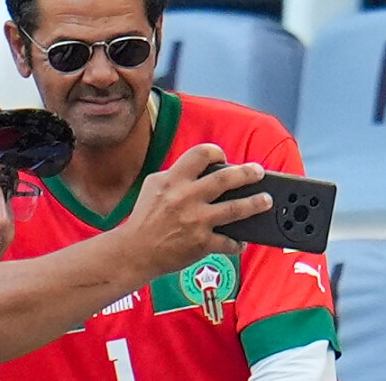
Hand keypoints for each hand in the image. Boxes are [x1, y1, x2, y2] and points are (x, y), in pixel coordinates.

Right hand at [123, 143, 271, 278]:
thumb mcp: (154, 185)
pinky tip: (241, 241)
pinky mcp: (201, 243)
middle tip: (259, 171)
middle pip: (225, 179)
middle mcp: (186, 197)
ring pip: (235, 209)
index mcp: (173, 180)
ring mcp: (196, 221)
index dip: (216, 152)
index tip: (224, 158)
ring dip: (255, 203)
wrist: (135, 250)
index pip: (201, 154)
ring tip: (266, 200)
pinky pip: (228, 242)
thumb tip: (202, 171)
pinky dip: (238, 242)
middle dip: (247, 173)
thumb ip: (177, 175)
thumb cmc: (144, 216)